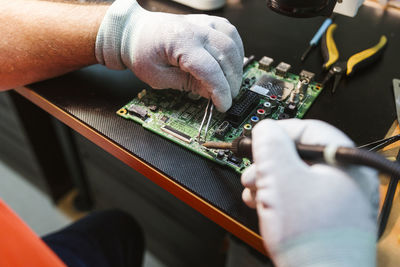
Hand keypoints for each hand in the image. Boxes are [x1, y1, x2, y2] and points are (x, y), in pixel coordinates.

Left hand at [96, 0, 243, 111]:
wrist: (135, 32)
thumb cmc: (142, 52)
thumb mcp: (159, 77)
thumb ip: (187, 84)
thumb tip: (211, 93)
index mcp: (180, 41)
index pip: (209, 69)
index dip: (220, 90)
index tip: (223, 105)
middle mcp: (195, 29)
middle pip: (226, 54)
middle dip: (231, 81)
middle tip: (227, 97)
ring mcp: (203, 23)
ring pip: (232, 42)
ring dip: (236, 66)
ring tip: (230, 83)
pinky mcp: (207, 23)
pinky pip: (230, 33)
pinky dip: (235, 50)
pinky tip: (231, 64)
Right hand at [242, 119, 378, 266]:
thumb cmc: (310, 239)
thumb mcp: (280, 179)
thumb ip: (270, 145)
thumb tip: (266, 128)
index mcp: (345, 162)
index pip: (310, 129)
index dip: (279, 132)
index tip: (259, 140)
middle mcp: (347, 179)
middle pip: (299, 155)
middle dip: (269, 163)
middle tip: (253, 173)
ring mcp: (338, 201)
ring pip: (296, 177)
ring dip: (269, 181)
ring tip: (254, 193)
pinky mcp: (326, 218)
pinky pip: (300, 196)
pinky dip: (278, 197)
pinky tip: (263, 204)